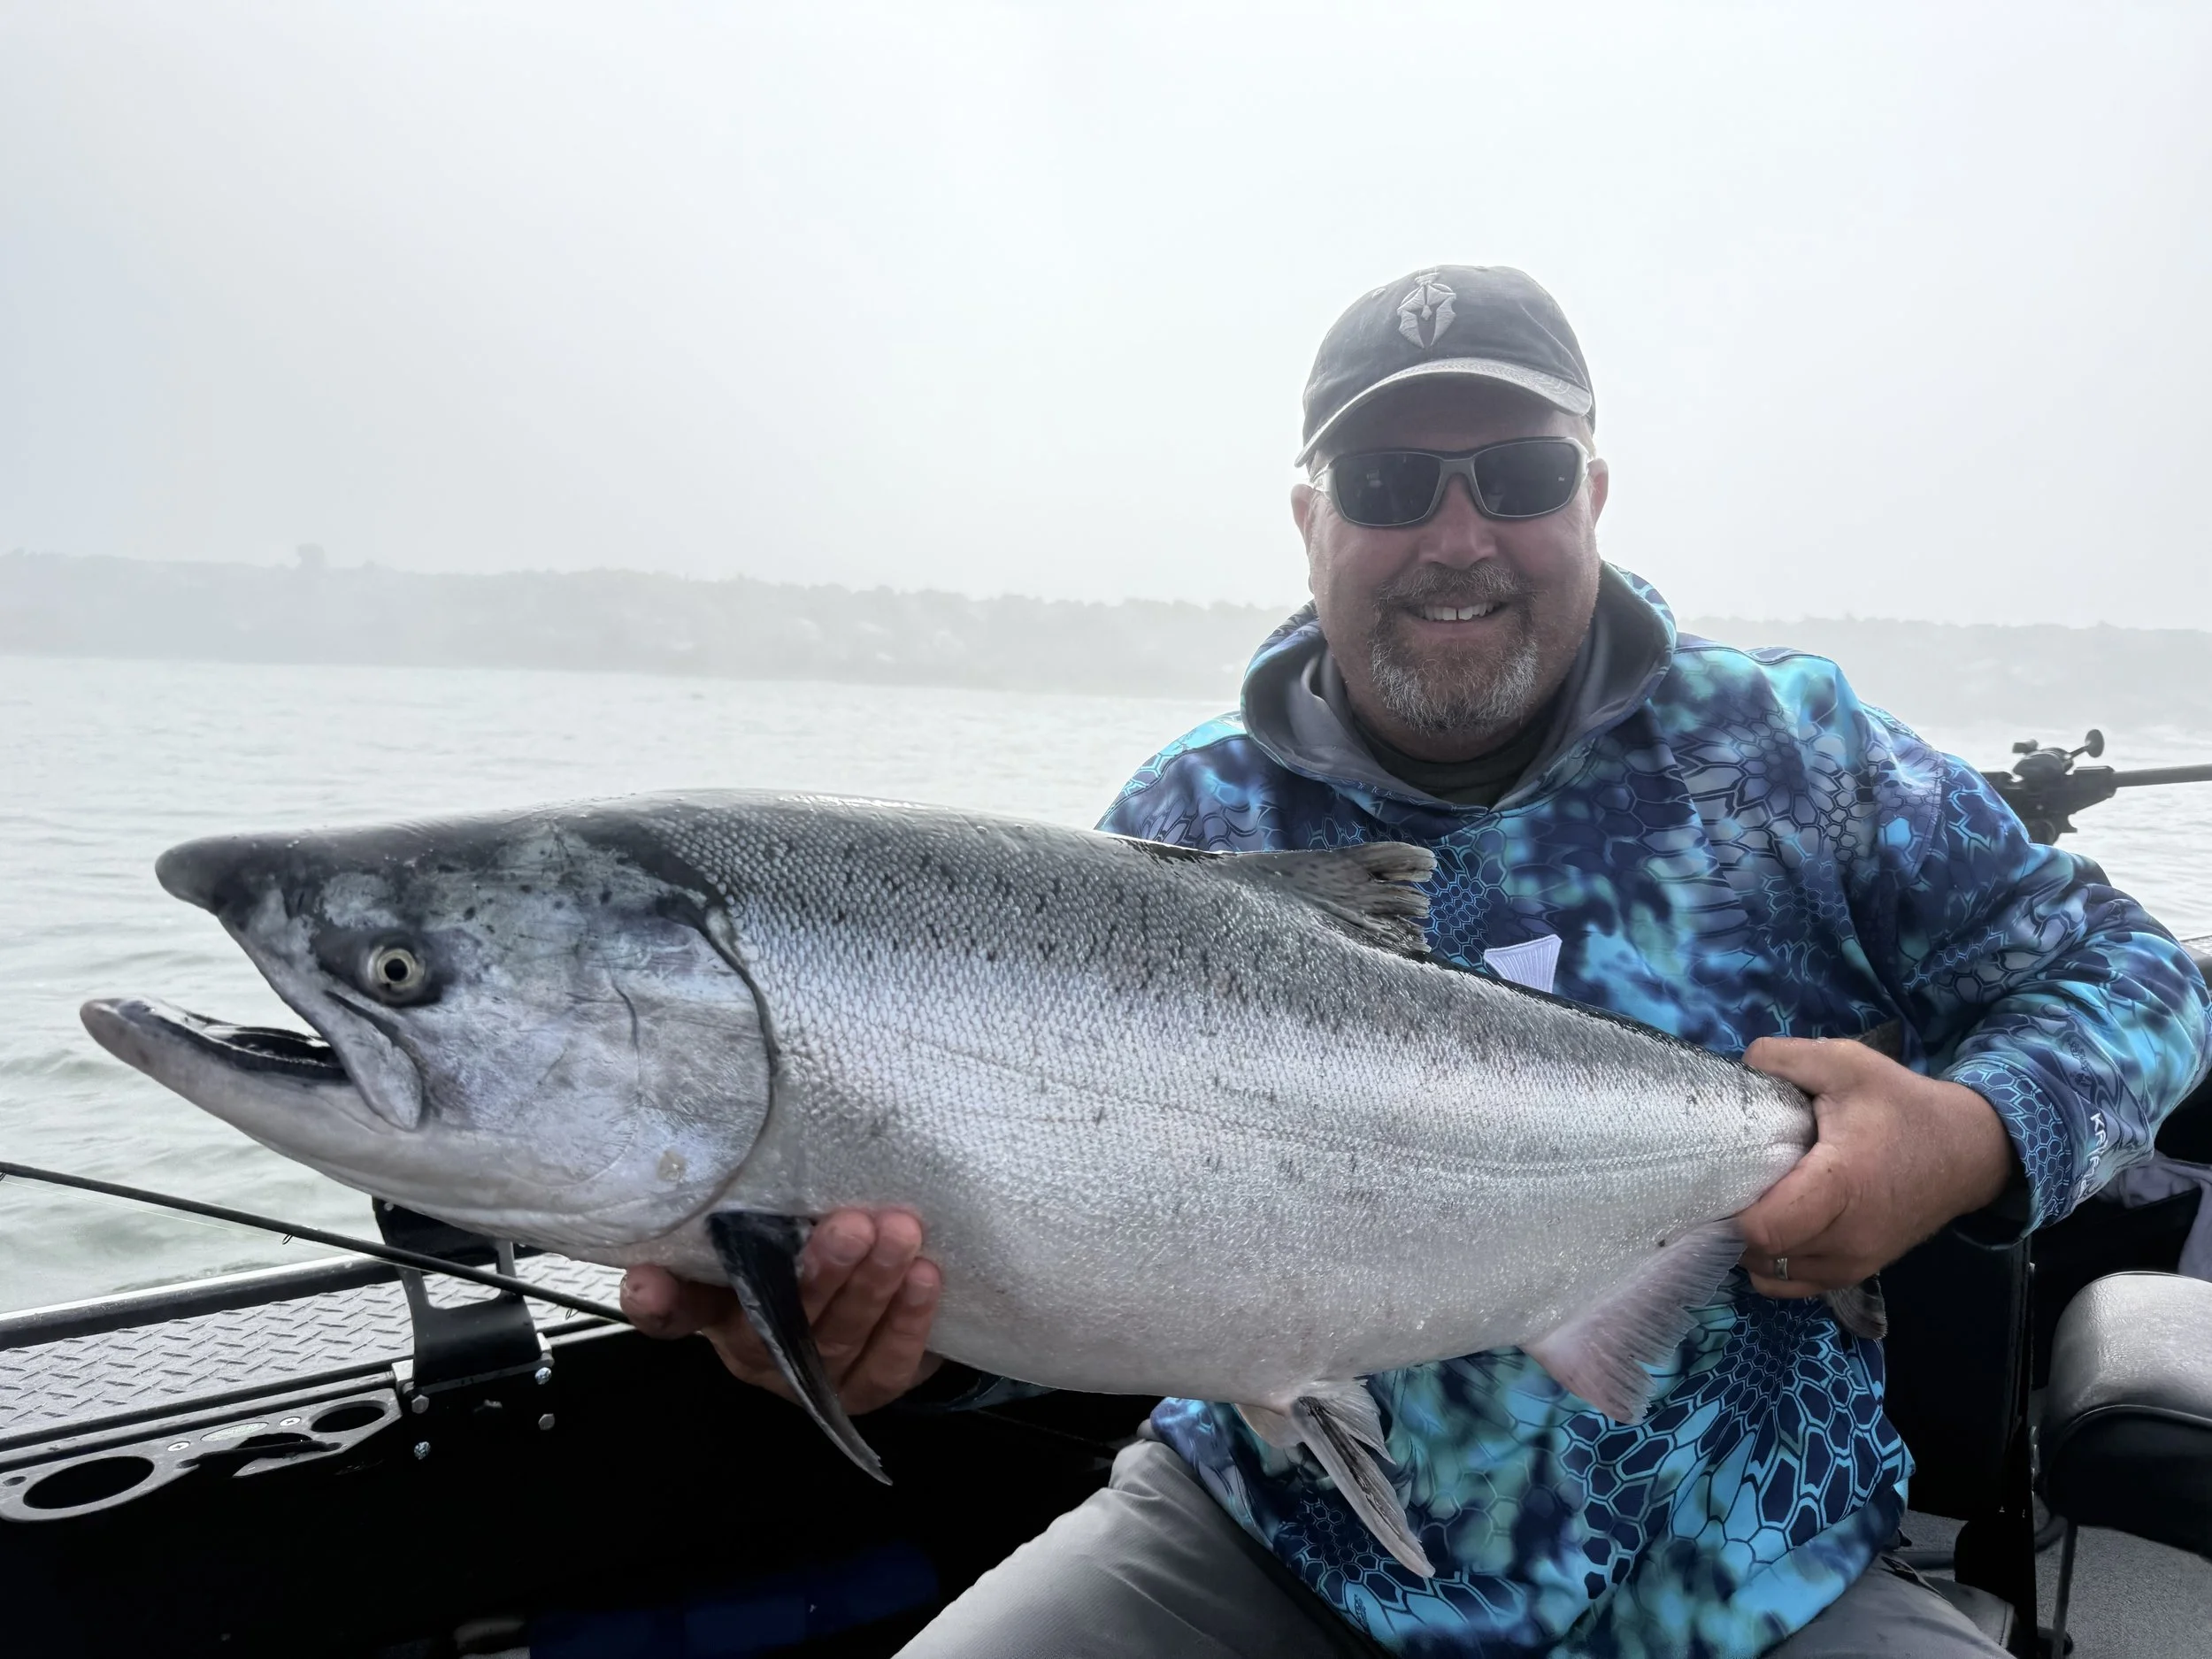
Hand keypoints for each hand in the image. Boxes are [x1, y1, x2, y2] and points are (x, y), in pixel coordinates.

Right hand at [620, 1208, 944, 1412]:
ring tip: (901, 1235)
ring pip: (834, 1339)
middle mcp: (755, 1347)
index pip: (676, 1308)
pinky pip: (884, 1366)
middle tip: (850, 1226)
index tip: (648, 1282)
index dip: (658, 1300)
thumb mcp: (788, 1221)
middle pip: (771, 1322)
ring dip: (871, 1286)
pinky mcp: (863, 1391)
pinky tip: (925, 1278)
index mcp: (720, 1304)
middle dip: (816, 1273)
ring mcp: (808, 1378)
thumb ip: (775, 1196)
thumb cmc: (820, 1242)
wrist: (890, 1300)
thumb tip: (800, 1121)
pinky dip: (906, 1322)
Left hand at [1736, 1036, 2015, 1298]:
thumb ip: (1783, 1059)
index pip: (1763, 1229)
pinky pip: (1795, 1283)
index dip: (1726, 1210)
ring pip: (1774, 1273)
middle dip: (1730, 1224)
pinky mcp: (1858, 1272)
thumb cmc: (1902, 1105)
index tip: (1712, 1179)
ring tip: (1745, 1203)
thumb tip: (1739, 1066)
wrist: (1968, 1150)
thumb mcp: (1844, 1063)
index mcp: (1838, 1186)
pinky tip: (1769, 1229)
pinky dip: (1773, 1265)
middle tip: (1721, 1186)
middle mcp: (1847, 1238)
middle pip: (1760, 1253)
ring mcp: (1854, 1262)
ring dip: (1750, 1246)